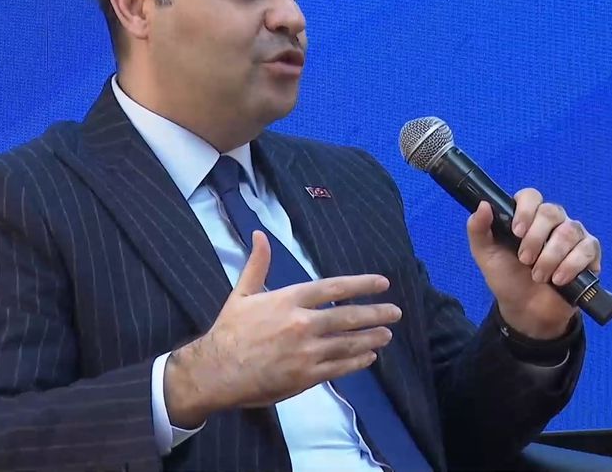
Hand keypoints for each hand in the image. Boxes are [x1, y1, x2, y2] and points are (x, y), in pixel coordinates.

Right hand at [164, 230, 401, 426]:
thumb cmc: (230, 331)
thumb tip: (261, 234)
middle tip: (395, 312)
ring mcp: (306, 352)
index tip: (382, 284)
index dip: (361, 284)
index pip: (333, 287)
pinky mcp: (306, 376)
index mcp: (288, 299)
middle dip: (375, 313)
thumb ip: (257, 264)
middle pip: (348, 316)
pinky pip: (339, 368)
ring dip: (371, 338)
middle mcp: (302, 323)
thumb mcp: (242, 294)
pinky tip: (369, 357)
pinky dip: (357, 362)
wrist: (217, 371)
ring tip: (387, 335)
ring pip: (348, 343)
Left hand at [465, 189, 601, 338]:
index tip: (516, 232)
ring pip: (569, 231)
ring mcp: (573, 235)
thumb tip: (483, 204)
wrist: (526, 311)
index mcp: (528, 216)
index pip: (531, 196)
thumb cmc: (507, 278)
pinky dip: (571, 265)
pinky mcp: (589, 253)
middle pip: (552, 212)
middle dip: (536, 238)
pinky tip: (559, 279)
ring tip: (538, 276)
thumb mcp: (485, 255)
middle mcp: (553, 221)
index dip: (525, 210)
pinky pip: (588, 248)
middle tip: (524, 260)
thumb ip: (478, 229)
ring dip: (551, 257)